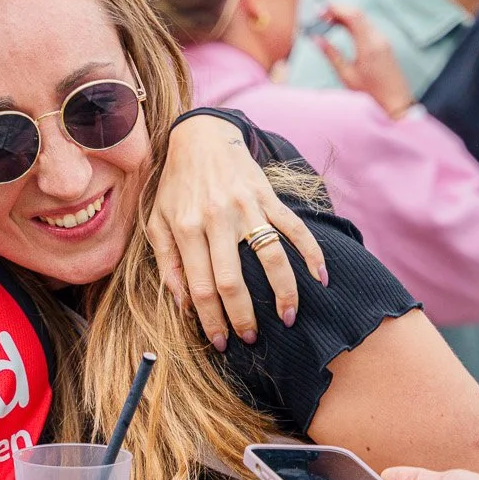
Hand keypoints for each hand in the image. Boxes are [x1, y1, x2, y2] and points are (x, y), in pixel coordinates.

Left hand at [148, 112, 327, 350]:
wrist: (201, 137)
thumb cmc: (176, 186)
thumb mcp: (157, 222)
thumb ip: (168, 263)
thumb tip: (184, 306)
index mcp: (187, 228)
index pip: (201, 287)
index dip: (211, 320)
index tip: (220, 342)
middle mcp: (218, 219)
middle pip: (233, 280)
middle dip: (244, 317)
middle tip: (251, 339)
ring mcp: (247, 207)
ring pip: (271, 257)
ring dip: (284, 293)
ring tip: (289, 318)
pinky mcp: (269, 197)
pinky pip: (295, 228)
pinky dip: (311, 253)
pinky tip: (321, 278)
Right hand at [314, 6, 414, 120]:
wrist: (395, 102)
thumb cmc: (370, 94)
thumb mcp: (347, 75)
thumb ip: (331, 54)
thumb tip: (316, 39)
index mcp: (368, 46)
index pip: (352, 16)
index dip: (335, 9)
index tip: (321, 11)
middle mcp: (378, 39)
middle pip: (358, 14)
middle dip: (339, 10)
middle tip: (322, 15)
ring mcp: (383, 41)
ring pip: (364, 19)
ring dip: (346, 16)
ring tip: (329, 22)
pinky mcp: (385, 44)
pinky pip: (368, 27)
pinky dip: (355, 24)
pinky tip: (344, 29)